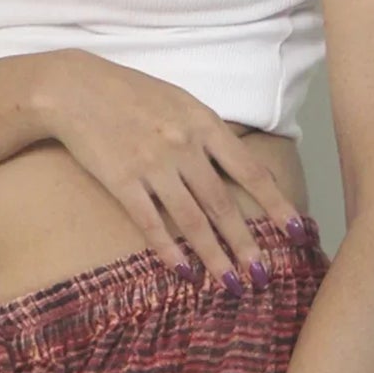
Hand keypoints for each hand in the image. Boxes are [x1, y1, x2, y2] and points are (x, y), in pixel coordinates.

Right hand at [36, 52, 311, 289]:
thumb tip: (236, 168)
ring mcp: (153, 164)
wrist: (77, 88)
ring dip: (214, 256)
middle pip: (223, 203)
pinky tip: (184, 273)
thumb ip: (207, 134)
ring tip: (230, 284)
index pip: (250, 170)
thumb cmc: (131, 95)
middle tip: (263, 276)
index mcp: (204, 123)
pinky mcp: (122, 180)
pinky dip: (168, 250)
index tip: (296, 230)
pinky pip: (150, 222)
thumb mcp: (180, 103)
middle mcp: (184, 145)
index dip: (275, 204)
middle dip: (245, 244)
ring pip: (192, 219)